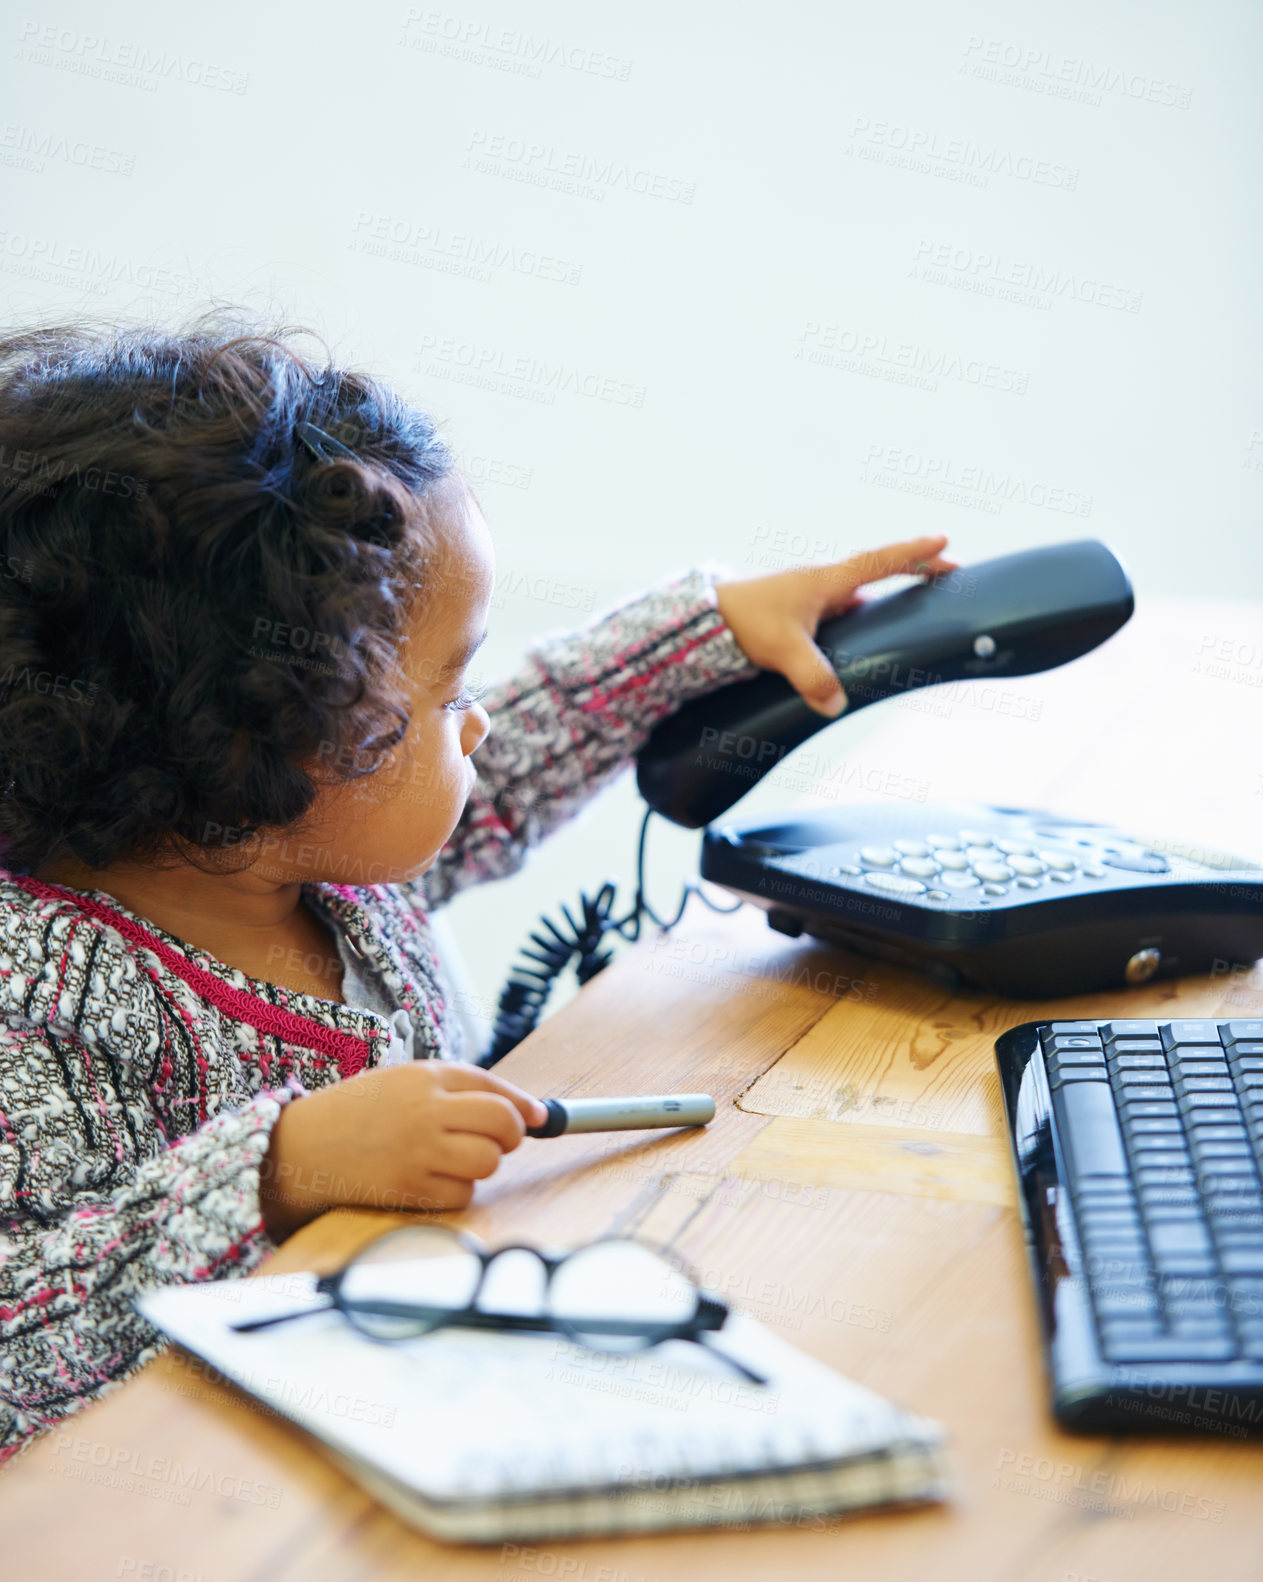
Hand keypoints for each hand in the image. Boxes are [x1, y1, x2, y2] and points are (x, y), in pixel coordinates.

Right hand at [259, 1062, 548, 1239]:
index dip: (523, 1104)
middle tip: (494, 1140)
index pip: (493, 1086)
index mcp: (425, 1076)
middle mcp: (426, 1109)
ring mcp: (418, 1150)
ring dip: (482, 1164)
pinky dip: (456, 1191)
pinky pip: (462, 1194)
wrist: (301, 1146)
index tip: (537, 1117)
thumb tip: (527, 1112)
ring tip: (453, 1158)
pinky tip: (430, 1179)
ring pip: (488, 1161)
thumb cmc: (359, 1113)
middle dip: (510, 1135)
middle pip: (504, 1123)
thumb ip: (458, 1090)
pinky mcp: (409, 1188)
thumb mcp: (404, 1082)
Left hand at [713, 535, 957, 716]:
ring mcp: (811, 596)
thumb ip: (812, 676)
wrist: (706, 618)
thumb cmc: (744, 622)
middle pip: (879, 570)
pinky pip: (843, 609)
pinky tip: (869, 630)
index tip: (945, 542)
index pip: (880, 561)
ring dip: (888, 592)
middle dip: (913, 568)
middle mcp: (822, 582)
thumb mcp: (783, 650)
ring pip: (860, 591)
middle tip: (947, 570)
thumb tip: (836, 705)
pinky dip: (863, 612)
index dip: (914, 553)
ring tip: (918, 599)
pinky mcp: (800, 612)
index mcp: (826, 580)